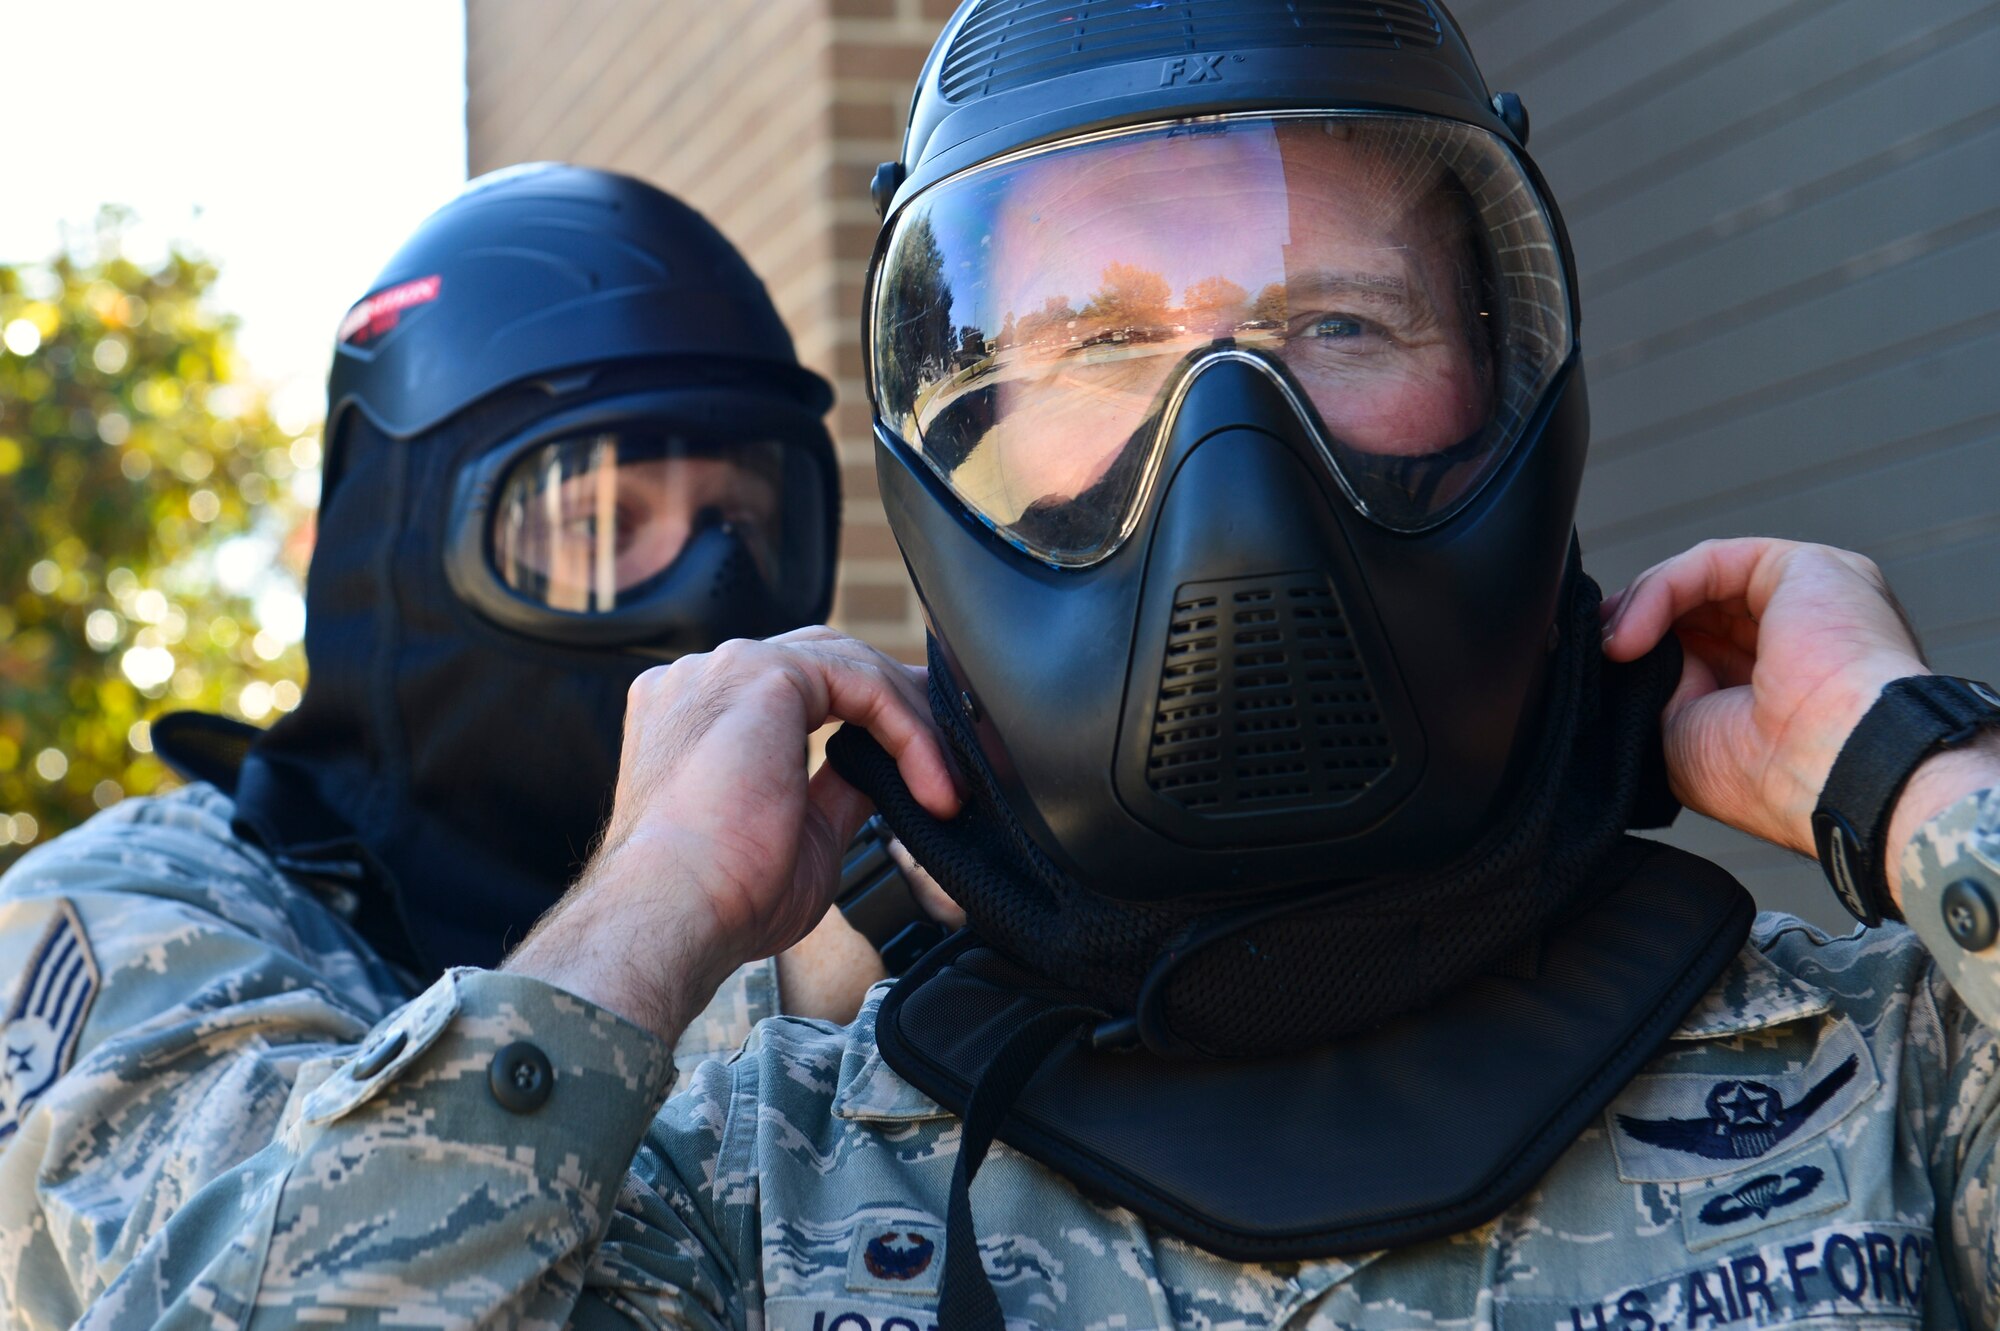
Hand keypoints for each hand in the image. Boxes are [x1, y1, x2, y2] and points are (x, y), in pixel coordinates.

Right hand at [504, 628, 960, 1042]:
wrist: (675, 914)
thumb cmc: (720, 896)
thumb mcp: (802, 833)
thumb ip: (837, 788)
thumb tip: (881, 773)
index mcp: (698, 714)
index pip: (799, 687)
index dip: (870, 719)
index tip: (920, 766)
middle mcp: (705, 679)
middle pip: (828, 662)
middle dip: (900, 706)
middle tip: (951, 758)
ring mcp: (728, 669)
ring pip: (852, 667)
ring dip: (912, 724)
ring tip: (949, 783)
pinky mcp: (764, 674)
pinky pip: (862, 683)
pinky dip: (908, 730)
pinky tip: (932, 781)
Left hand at [1599, 539, 1925, 861]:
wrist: (1833, 770)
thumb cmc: (1770, 776)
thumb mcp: (1683, 733)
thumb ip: (1661, 684)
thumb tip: (1628, 651)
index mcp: (1781, 684)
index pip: (1701, 643)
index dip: (1645, 646)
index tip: (1601, 666)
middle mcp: (1801, 637)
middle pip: (1699, 606)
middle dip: (1637, 621)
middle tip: (1598, 648)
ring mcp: (1808, 599)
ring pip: (1703, 580)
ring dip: (1643, 607)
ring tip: (1614, 646)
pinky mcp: (1807, 567)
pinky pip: (1714, 562)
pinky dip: (1662, 590)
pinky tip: (1633, 630)